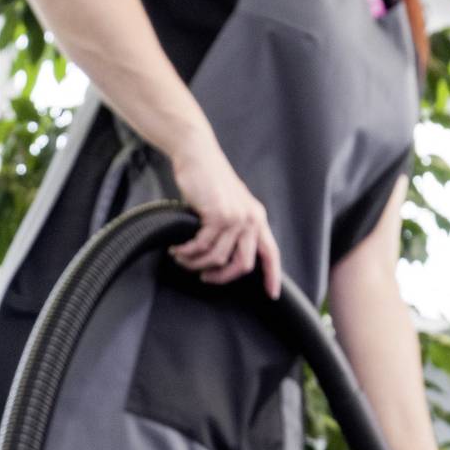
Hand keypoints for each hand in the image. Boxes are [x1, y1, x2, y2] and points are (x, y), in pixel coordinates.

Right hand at [165, 137, 281, 298]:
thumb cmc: (208, 180)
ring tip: (182, 258)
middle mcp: (251, 219)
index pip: (271, 253)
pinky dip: (187, 252)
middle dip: (222, 277)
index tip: (272, 295)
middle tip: (205, 278)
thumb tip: (223, 259)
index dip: (272, 276)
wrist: (197, 155)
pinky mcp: (218, 215)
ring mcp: (236, 217)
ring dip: (197, 263)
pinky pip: (202, 246)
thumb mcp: (228, 205)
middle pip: (243, 264)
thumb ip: (233, 228)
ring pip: (218, 258)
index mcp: (257, 218)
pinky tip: (178, 249)